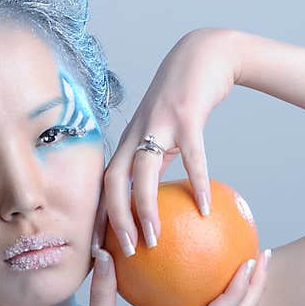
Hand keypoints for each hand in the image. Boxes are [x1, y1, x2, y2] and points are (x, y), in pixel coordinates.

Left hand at [91, 27, 240, 255]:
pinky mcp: (186, 115)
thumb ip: (160, 159)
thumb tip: (160, 198)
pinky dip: (197, 183)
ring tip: (155, 240)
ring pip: (142, 172)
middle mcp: (136, 132)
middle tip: (125, 252)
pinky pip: (192, 155)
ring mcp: (159, 123)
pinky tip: (205, 207)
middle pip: (112, 180)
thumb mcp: (167, 131)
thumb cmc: (186, 95)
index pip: (104, 182)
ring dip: (145, 209)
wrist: (206, 53)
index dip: (98, 214)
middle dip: (113, 219)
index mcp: (130, 139)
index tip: (100, 247)